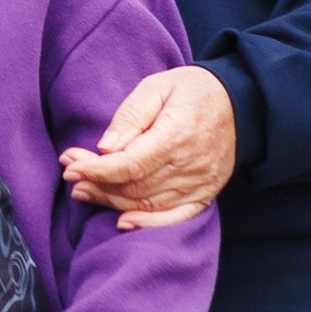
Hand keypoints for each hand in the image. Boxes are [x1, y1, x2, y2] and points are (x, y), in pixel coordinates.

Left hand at [60, 65, 236, 227]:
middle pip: (134, 187)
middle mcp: (190, 165)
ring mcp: (200, 184)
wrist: (240, 104)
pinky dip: (147, 224)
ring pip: (147, 204)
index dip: (96, 170)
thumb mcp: (157, 87)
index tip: (71, 166)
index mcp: (177, 135)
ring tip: (83, 192)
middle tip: (71, 176)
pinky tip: (122, 222)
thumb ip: (130, 116)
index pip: (130, 164)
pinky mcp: (205, 195)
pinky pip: (174, 218)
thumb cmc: (192, 91)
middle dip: (97, 184)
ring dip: (110, 202)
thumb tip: (107, 147)